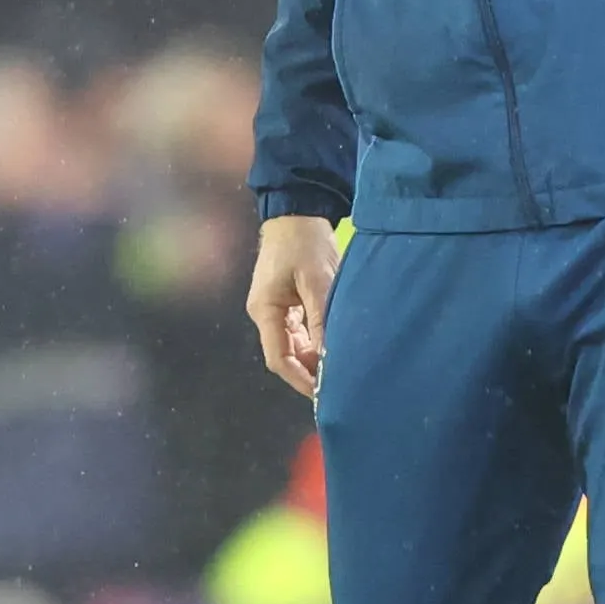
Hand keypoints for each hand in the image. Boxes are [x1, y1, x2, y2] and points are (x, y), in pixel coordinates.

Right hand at [247, 214, 341, 398]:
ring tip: (339, 366)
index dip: (300, 379)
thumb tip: (330, 356)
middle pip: (285, 354)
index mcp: (265, 310)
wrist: (298, 209)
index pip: (279, 358)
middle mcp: (265, 313)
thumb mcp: (319, 280)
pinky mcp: (286, 300)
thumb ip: (322, 319)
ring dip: (313, 355)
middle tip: (338, 382)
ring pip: (293, 343)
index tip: (323, 393)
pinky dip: (315, 339)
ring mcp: (275, 307)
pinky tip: (332, 344)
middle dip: (309, 370)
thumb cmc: (305, 242)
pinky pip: (299, 330)